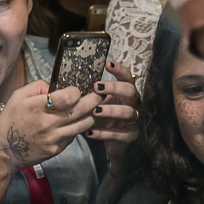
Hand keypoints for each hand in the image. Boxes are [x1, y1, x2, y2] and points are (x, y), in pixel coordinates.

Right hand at [0, 80, 101, 166]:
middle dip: (93, 100)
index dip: (76, 91)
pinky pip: (74, 136)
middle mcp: (47, 124)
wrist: (4, 151)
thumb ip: (37, 87)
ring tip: (92, 109)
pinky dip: (77, 128)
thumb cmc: (11, 120)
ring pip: (82, 125)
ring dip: (90, 115)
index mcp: (36, 107)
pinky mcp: (57, 149)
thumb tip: (56, 86)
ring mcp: (54, 139)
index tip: (76, 90)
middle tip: (99, 95)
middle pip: (80, 110)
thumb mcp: (17, 97)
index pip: (67, 97)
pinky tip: (76, 122)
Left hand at [87, 60, 140, 175]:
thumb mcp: (98, 102)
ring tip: (95, 111)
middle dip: (114, 88)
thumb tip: (70, 84)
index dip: (119, 69)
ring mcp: (133, 120)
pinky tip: (89, 132)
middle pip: (130, 91)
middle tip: (96, 88)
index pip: (127, 77)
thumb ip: (92, 93)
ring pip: (128, 112)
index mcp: (126, 92)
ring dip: (111, 110)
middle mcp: (133, 103)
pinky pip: (118, 134)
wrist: (111, 140)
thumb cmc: (104, 116)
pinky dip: (103, 133)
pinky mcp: (130, 136)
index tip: (107, 63)